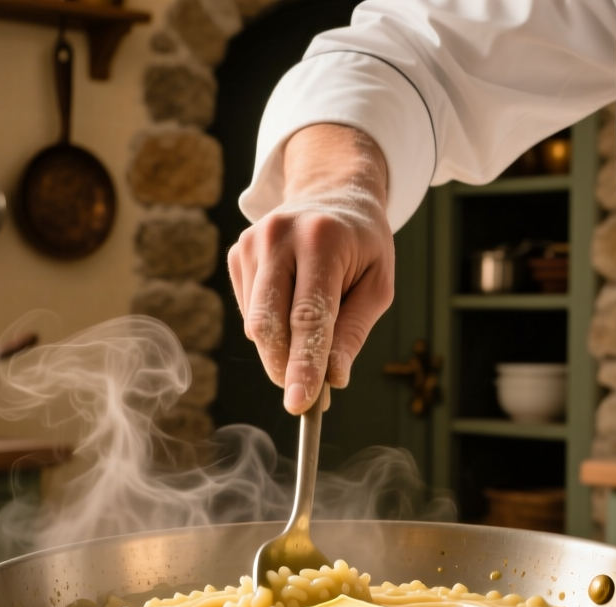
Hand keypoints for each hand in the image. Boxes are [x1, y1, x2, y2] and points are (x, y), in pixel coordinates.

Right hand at [228, 124, 392, 413]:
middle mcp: (280, 237)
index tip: (299, 404)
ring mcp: (252, 243)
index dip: (303, 365)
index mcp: (322, 240)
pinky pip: (249, 313)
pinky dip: (272, 329)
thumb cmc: (362, 246)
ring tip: (309, 345)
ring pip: (256, 326)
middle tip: (307, 397)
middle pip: (270, 324)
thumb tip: (332, 379)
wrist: (331, 194)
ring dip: (280, 352)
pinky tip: (293, 309)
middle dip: (285, 368)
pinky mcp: (237, 254)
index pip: (308, 316)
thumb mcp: (378, 285)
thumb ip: (353, 332)